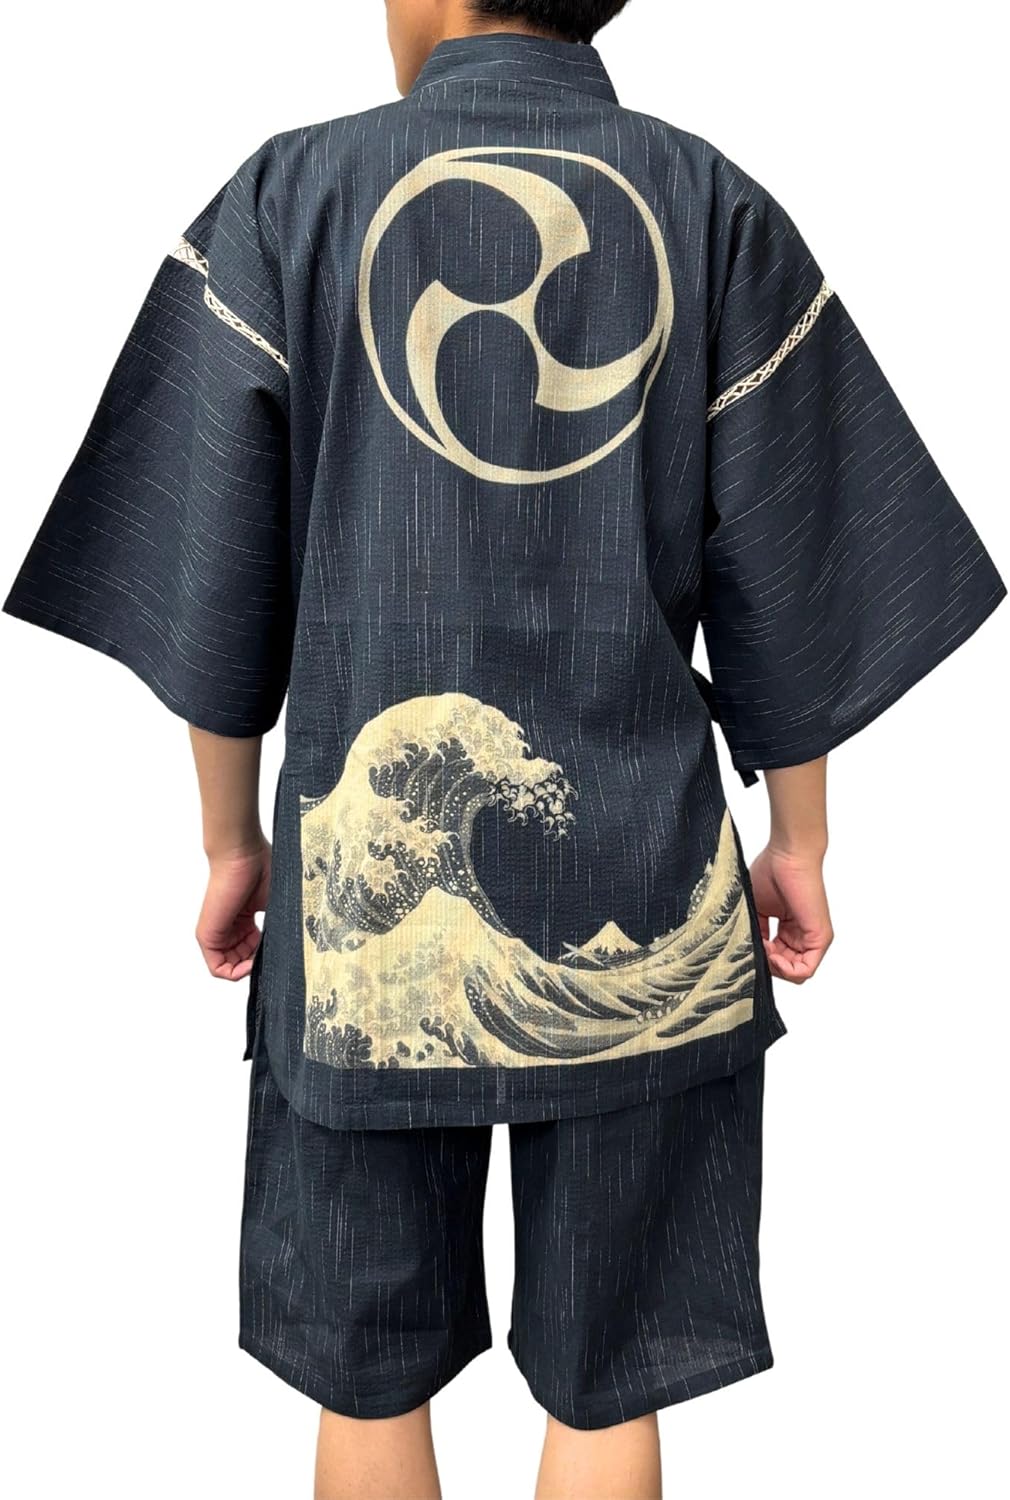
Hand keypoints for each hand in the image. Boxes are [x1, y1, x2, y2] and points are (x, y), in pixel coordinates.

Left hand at [195, 840, 271, 980]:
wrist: (241, 854)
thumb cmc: (260, 869)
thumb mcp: (276, 905)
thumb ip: (280, 928)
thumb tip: (293, 948)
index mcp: (245, 919)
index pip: (254, 950)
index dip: (267, 955)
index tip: (279, 949)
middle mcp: (230, 927)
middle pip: (243, 960)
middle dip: (259, 962)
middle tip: (271, 953)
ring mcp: (217, 932)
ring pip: (231, 966)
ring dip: (249, 968)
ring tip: (262, 956)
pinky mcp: (207, 936)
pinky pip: (218, 968)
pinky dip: (234, 973)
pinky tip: (250, 965)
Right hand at [749, 844, 832, 983]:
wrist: (788, 855)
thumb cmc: (772, 872)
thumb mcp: (756, 908)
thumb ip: (756, 932)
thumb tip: (747, 951)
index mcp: (789, 929)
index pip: (776, 959)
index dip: (760, 958)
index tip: (747, 945)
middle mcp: (803, 935)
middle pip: (785, 969)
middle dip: (766, 965)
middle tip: (754, 948)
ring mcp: (813, 938)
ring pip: (795, 974)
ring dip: (774, 967)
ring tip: (762, 948)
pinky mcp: (820, 938)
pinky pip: (805, 970)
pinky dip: (786, 970)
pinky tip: (771, 954)